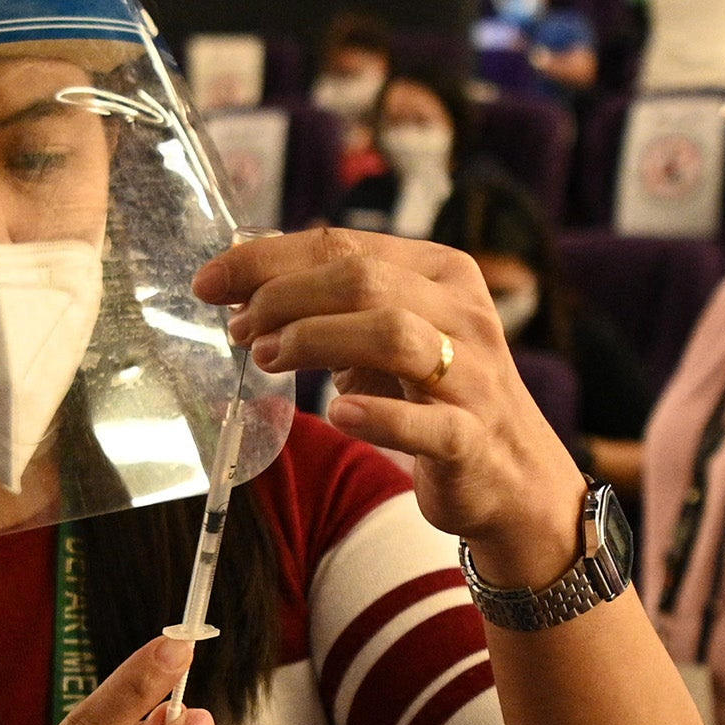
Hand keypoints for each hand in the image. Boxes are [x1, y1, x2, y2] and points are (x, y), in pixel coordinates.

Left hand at [197, 230, 584, 585]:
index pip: (345, 246)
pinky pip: (425, 423)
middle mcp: (464, 314)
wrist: (513, 478)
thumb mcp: (392, 338)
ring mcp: (474, 376)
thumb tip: (245, 286)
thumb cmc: (436, 398)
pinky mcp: (473, 439)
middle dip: (284, 297)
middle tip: (240, 328)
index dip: (268, 259)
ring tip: (266, 358)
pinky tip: (336, 413)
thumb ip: (336, 307)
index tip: (211, 282)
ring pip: (392, 334)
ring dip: (315, 340)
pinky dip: (376, 415)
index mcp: (443, 274)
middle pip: (363, 280)